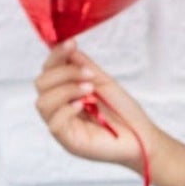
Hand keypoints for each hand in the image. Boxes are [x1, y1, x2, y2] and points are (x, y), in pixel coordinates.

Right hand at [34, 41, 184, 185]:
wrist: (143, 138)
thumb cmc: (124, 112)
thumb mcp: (102, 82)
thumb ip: (82, 66)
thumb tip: (66, 46)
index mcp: (65, 93)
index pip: (48, 70)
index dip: (56, 55)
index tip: (71, 43)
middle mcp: (59, 108)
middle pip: (41, 84)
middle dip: (64, 74)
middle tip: (89, 76)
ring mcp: (62, 125)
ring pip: (43, 102)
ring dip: (66, 90)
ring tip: (90, 90)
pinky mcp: (68, 141)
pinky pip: (53, 123)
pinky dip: (66, 110)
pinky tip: (83, 106)